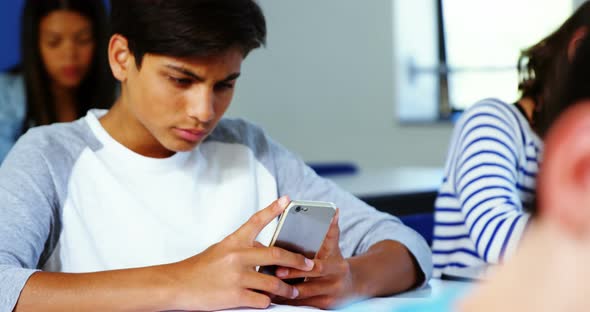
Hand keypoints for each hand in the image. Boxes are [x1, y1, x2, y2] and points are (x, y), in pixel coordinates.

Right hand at [166, 196, 314, 310]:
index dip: (273, 209)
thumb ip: (243, 249)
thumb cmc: (199, 268)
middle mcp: (237, 256)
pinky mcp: (234, 296)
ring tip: (294, 291)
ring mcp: (236, 276)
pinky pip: (261, 299)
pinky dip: (268, 301)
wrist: (177, 285)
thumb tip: (265, 251)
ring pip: (273, 282)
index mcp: (233, 241)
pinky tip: (269, 301)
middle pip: (276, 255)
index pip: (256, 221)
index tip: (286, 200)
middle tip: (309, 265)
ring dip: (287, 288)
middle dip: (298, 261)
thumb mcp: (221, 251)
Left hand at [274, 209, 357, 308]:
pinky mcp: (323, 307)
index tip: (283, 264)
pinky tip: (275, 296)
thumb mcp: (335, 247)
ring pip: (303, 297)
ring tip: (268, 286)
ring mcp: (329, 297)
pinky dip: (288, 301)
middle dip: (289, 280)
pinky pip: (302, 305)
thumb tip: (334, 210)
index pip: (317, 267)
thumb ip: (331, 230)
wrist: (352, 285)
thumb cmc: (336, 263)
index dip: (299, 267)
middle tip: (273, 275)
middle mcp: (334, 283)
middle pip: (308, 284)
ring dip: (285, 292)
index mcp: (336, 266)